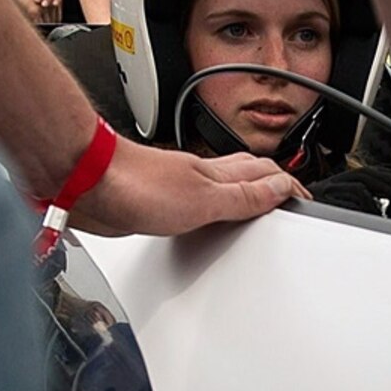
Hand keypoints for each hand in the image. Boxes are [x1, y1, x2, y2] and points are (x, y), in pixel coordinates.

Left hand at [70, 143, 303, 237]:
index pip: (266, 174)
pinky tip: (204, 217)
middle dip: (271, 182)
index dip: (289, 186)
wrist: (86, 180)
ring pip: (221, 186)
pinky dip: (211, 207)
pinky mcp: (156, 202)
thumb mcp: (202, 200)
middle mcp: (200, 176)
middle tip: (287, 194)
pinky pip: (195, 203)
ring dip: (242, 192)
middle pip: (246, 173)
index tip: (304, 198)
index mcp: (217, 174)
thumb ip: (242, 198)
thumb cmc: (134, 184)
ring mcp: (178, 187)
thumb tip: (279, 190)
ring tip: (257, 202)